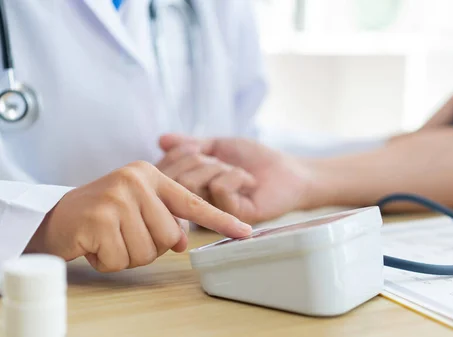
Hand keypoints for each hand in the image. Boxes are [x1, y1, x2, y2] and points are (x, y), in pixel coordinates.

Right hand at [25, 161, 251, 271]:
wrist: (54, 217)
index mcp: (150, 174)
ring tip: (108, 238)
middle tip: (122, 234)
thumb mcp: (138, 208)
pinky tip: (94, 245)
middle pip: (169, 237)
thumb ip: (165, 219)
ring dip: (127, 255)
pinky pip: (121, 260)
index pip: (193, 203)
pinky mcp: (98, 218)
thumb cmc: (101, 214)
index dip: (222, 221)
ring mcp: (116, 197)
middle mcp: (136, 180)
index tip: (246, 233)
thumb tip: (181, 241)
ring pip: (147, 251)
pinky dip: (108, 261)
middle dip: (148, 246)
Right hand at [159, 135, 311, 223]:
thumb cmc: (254, 159)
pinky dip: (237, 176)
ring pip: (195, 184)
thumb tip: (161, 140)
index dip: (179, 152)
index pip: (164, 170)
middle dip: (199, 159)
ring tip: (239, 173)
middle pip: (176, 178)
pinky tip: (250, 182)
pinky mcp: (231, 217)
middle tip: (222, 161)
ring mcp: (213, 213)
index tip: (201, 147)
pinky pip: (219, 189)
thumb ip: (190, 145)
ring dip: (220, 168)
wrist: (287, 171)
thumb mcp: (218, 145)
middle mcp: (197, 203)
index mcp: (190, 187)